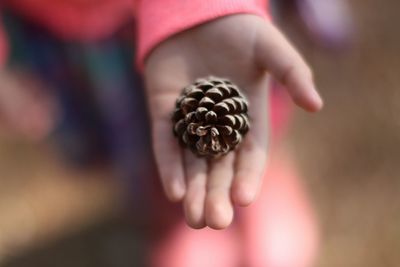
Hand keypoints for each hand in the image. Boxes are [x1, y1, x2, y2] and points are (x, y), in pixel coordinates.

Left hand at [144, 14, 322, 228]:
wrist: (200, 14)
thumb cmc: (240, 31)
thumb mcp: (270, 48)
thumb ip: (293, 73)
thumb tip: (316, 104)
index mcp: (247, 118)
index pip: (250, 155)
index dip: (248, 177)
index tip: (245, 198)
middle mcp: (219, 126)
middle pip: (219, 167)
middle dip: (217, 194)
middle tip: (215, 221)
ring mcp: (190, 121)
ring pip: (191, 163)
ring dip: (192, 190)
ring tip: (194, 218)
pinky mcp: (165, 112)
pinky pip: (165, 143)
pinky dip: (168, 166)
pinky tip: (173, 191)